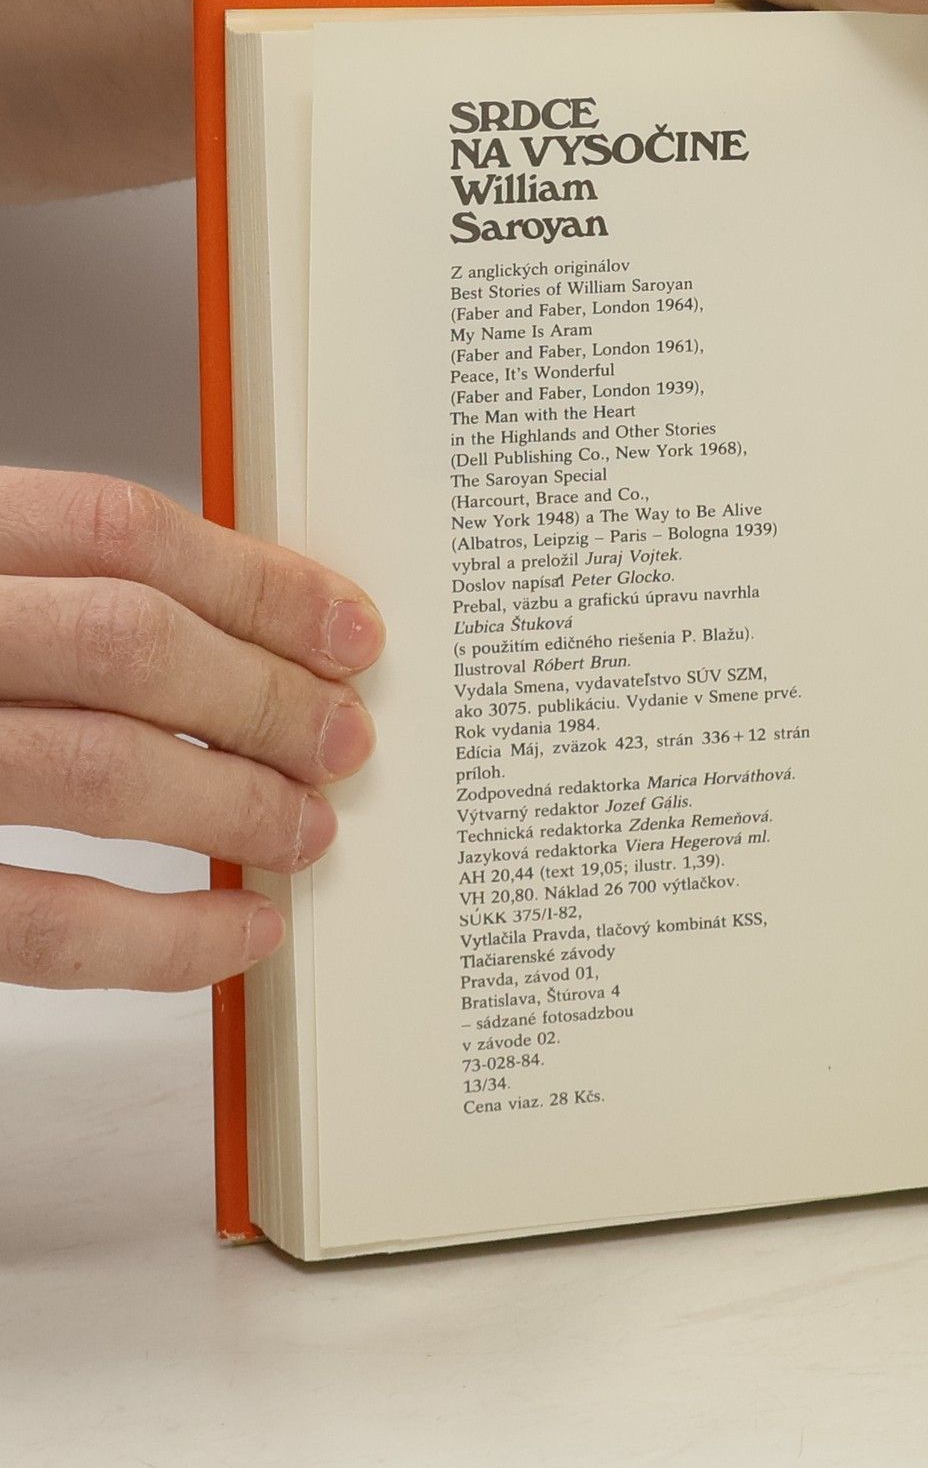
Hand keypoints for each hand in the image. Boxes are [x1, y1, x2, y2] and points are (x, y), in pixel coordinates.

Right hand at [0, 469, 381, 990]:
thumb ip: (37, 593)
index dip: (256, 580)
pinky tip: (243, 932)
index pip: (114, 528)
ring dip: (235, 804)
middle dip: (265, 695)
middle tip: (346, 739)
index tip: (350, 630)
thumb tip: (238, 634)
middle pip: (127, 641)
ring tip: (309, 827)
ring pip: (97, 769)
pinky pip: (40, 926)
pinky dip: (165, 938)